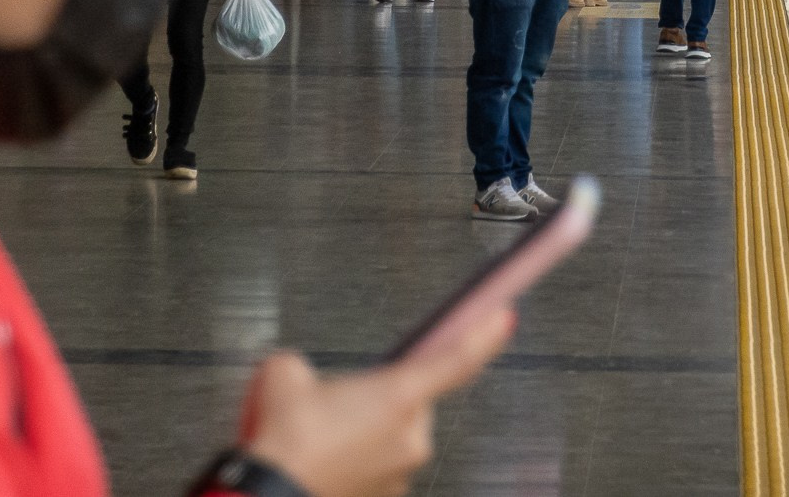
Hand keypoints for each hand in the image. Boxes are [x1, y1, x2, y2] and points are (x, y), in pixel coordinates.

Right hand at [239, 309, 513, 496]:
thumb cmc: (283, 443)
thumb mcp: (285, 375)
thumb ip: (305, 367)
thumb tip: (300, 374)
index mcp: (398, 395)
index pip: (457, 358)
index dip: (485, 335)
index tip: (505, 316)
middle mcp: (410, 436)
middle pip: (409, 402)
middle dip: (380, 397)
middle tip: (338, 400)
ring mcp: (399, 473)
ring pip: (391, 438)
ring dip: (365, 432)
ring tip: (320, 437)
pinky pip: (377, 467)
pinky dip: (356, 460)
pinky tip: (322, 459)